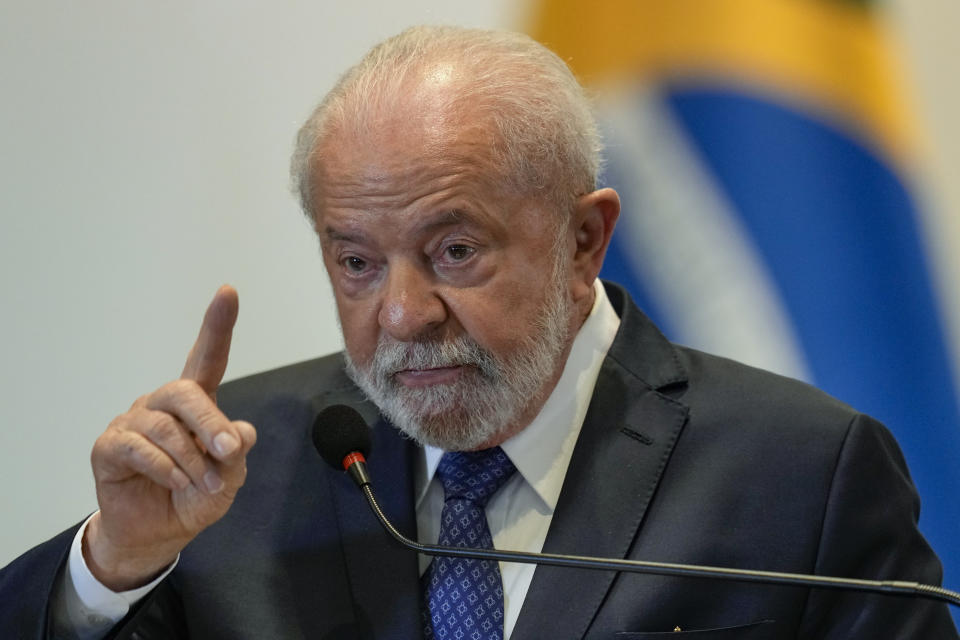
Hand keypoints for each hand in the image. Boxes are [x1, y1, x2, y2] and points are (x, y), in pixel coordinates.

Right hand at [84, 285, 256, 590]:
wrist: (159, 533)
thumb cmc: (196, 494)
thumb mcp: (228, 477)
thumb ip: (235, 453)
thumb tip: (240, 432)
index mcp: (196, 403)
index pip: (207, 358)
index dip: (217, 325)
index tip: (228, 292)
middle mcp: (163, 404)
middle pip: (185, 391)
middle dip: (210, 421)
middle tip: (228, 450)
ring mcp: (134, 422)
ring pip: (165, 428)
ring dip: (192, 460)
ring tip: (205, 484)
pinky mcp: (110, 446)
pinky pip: (138, 448)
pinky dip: (165, 468)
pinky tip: (176, 482)